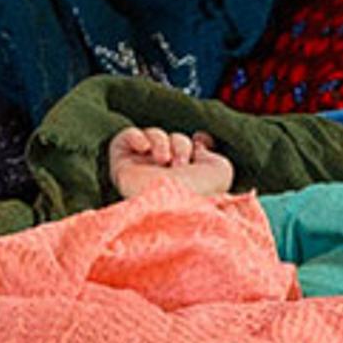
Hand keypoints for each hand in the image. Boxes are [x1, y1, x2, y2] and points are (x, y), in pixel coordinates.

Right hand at [109, 125, 236, 203]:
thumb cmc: (202, 191)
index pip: (192, 149)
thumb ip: (212, 152)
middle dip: (180, 145)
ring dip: (162, 142)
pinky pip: (125, 138)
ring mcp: (143, 171)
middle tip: (182, 165)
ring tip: (164, 160)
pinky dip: (136, 136)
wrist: (175, 207)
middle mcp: (166, 174)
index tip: (202, 141)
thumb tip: (200, 140)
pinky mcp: (122, 169)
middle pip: (172, 138)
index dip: (198, 141)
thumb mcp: (220, 170)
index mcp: (189, 177)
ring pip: (152, 135)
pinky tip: (144, 146)